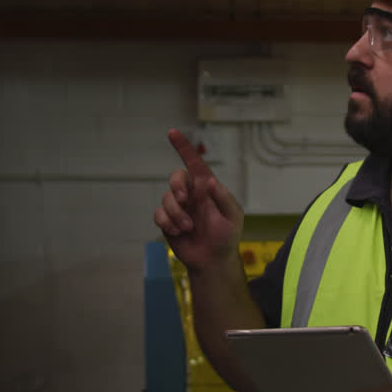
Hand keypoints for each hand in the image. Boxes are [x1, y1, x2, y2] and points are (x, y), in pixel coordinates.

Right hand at [153, 129, 243, 269]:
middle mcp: (191, 194)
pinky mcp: (168, 221)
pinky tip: (178, 232)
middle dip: (177, 186)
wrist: (212, 259)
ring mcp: (178, 207)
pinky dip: (167, 223)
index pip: (195, 163)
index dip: (183, 147)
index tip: (172, 132)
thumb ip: (223, 198)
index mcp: (207, 188)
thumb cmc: (226, 236)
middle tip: (184, 199)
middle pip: (176, 177)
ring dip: (176, 214)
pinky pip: (159, 214)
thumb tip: (210, 181)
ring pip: (166, 198)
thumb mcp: (232, 217)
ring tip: (188, 227)